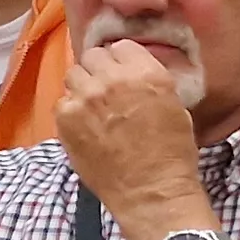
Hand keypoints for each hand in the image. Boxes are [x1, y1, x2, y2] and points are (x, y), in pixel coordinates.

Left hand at [61, 39, 206, 222]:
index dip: (122, 62)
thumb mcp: (176, 109)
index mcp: (147, 73)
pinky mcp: (65, 117)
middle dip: (100, 71)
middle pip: (94, 56)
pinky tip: (86, 129)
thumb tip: (132, 76)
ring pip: (74, 75)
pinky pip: (63, 102)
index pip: (122, 47)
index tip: (124, 75)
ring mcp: (86, 96)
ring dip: (83, 89)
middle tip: (107, 92)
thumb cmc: (172, 155)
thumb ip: (151, 84)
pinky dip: (72, 113)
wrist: (151, 192)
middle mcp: (114, 78)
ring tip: (94, 111)